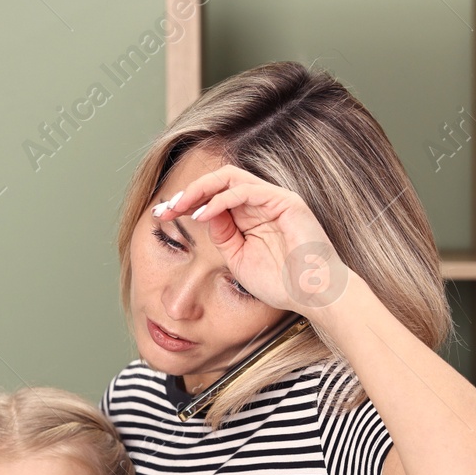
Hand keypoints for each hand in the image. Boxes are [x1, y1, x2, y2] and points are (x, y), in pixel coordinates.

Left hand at [152, 164, 346, 312]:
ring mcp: (275, 199)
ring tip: (179, 207)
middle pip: (218, 181)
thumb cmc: (281, 283)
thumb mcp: (238, 258)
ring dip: (199, 190)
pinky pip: (247, 190)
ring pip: (230, 178)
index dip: (187, 202)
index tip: (162, 215)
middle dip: (188, 192)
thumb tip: (202, 213)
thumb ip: (222, 235)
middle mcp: (262, 202)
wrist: (313, 296)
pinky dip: (221, 200)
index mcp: (251, 215)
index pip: (214, 196)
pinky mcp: (286, 202)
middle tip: (165, 208)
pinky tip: (203, 215)